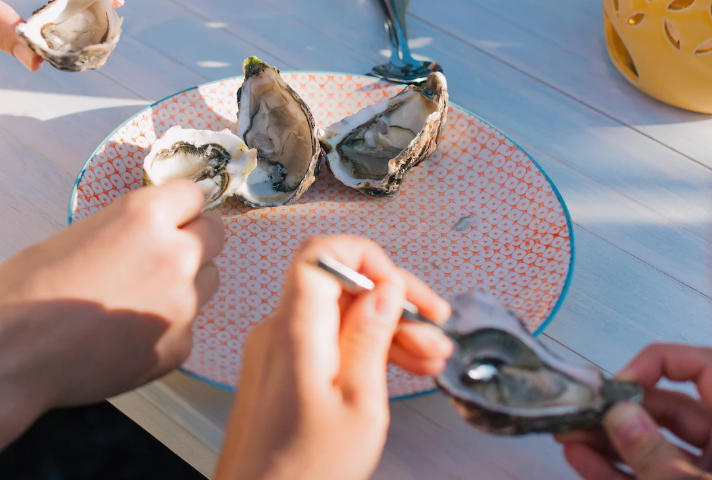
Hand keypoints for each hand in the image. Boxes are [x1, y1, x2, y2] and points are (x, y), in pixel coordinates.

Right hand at [0, 179, 222, 479]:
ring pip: (208, 283)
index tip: (170, 217)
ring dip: (185, 284)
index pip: (194, 195)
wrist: (10, 355)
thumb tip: (152, 233)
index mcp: (146, 216)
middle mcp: (175, 255)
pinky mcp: (178, 348)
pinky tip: (124, 334)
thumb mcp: (79, 233)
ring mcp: (182, 306)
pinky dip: (164, 328)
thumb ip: (129, 229)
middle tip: (156, 257)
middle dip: (191, 241)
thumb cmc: (28, 289)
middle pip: (214, 236)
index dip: (178, 207)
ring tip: (135, 297)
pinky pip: (186, 327)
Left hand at [214, 235, 453, 479]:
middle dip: (392, 300)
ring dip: (386, 327)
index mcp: (295, 332)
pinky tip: (401, 366)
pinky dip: (363, 347)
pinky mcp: (280, 371)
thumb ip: (371, 339)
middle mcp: (277, 332)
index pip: (320, 254)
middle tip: (435, 329)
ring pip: (337, 314)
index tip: (402, 286)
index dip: (366, 256)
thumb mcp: (360, 406)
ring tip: (431, 357)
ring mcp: (276, 350)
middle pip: (338, 284)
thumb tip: (385, 289)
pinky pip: (325, 340)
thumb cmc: (303, 473)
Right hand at [557, 344, 711, 479]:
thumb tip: (619, 415)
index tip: (621, 382)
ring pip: (653, 444)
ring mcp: (710, 474)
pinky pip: (648, 474)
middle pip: (671, 409)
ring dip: (607, 438)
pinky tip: (581, 457)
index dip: (659, 364)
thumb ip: (656, 454)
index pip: (707, 369)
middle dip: (620, 408)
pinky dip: (613, 467)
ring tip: (569, 432)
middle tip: (583, 409)